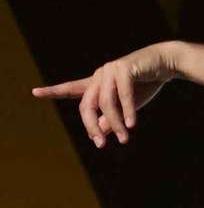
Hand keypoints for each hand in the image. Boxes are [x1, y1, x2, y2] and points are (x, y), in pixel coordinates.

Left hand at [32, 42, 180, 146]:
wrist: (165, 63)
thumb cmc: (146, 83)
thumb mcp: (127, 105)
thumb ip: (112, 117)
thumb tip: (100, 132)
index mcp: (97, 82)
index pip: (72, 88)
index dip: (54, 91)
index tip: (35, 92)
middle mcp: (99, 75)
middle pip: (87, 104)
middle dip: (92, 126)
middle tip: (100, 144)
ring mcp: (110, 70)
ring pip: (106, 103)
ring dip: (115, 123)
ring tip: (124, 139)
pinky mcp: (124, 68)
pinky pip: (123, 95)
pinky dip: (127, 111)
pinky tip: (131, 125)